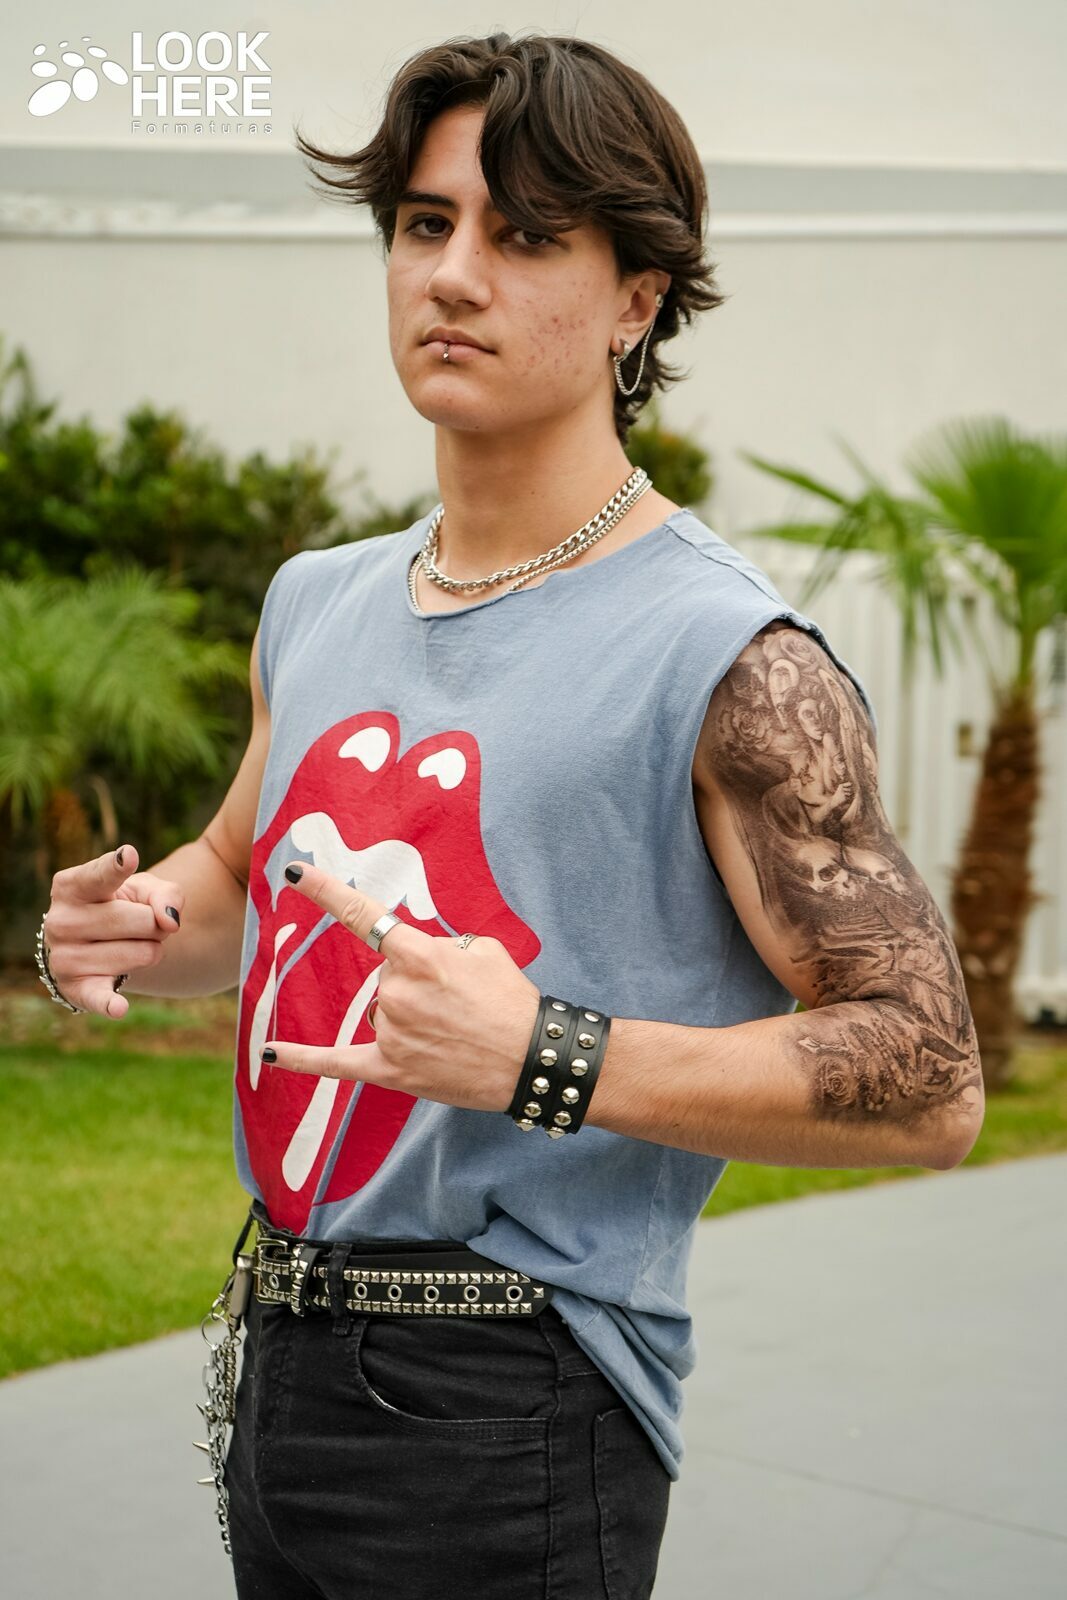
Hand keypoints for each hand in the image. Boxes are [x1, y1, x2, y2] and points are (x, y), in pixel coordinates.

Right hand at [43, 845, 183, 1017]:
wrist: (95, 944)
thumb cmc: (121, 906)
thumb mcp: (144, 889)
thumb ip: (165, 894)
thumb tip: (169, 920)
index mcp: (71, 886)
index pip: (100, 876)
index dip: (116, 868)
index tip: (129, 857)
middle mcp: (60, 921)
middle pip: (142, 921)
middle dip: (155, 924)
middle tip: (140, 925)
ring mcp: (65, 957)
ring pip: (143, 953)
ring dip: (151, 951)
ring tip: (129, 946)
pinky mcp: (77, 989)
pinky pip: (99, 997)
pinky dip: (110, 1003)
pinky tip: (119, 1008)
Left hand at [262, 861, 539, 1112]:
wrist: (533, 1060)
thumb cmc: (512, 1000)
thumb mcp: (484, 951)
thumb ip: (439, 947)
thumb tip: (412, 959)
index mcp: (420, 956)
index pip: (363, 915)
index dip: (325, 891)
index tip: (293, 872)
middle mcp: (397, 993)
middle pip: (386, 976)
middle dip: (417, 984)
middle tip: (460, 1003)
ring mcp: (391, 1032)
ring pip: (381, 1011)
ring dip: (410, 1017)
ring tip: (453, 1031)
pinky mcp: (391, 1070)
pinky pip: (337, 1063)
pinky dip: (302, 1058)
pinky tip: (270, 1053)